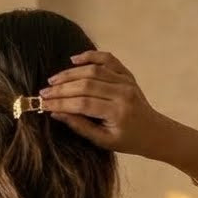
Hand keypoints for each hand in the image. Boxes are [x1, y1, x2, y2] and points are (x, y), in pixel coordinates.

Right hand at [40, 51, 160, 155]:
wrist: (153, 131)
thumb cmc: (127, 141)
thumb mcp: (103, 141)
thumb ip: (80, 126)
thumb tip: (56, 113)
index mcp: (116, 113)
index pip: (82, 104)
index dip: (61, 103)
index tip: (44, 104)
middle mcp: (122, 93)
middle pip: (86, 84)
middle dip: (62, 88)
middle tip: (44, 92)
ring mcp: (126, 81)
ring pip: (94, 70)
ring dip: (71, 73)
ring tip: (54, 80)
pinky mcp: (127, 74)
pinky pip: (108, 59)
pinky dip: (90, 56)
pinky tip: (74, 59)